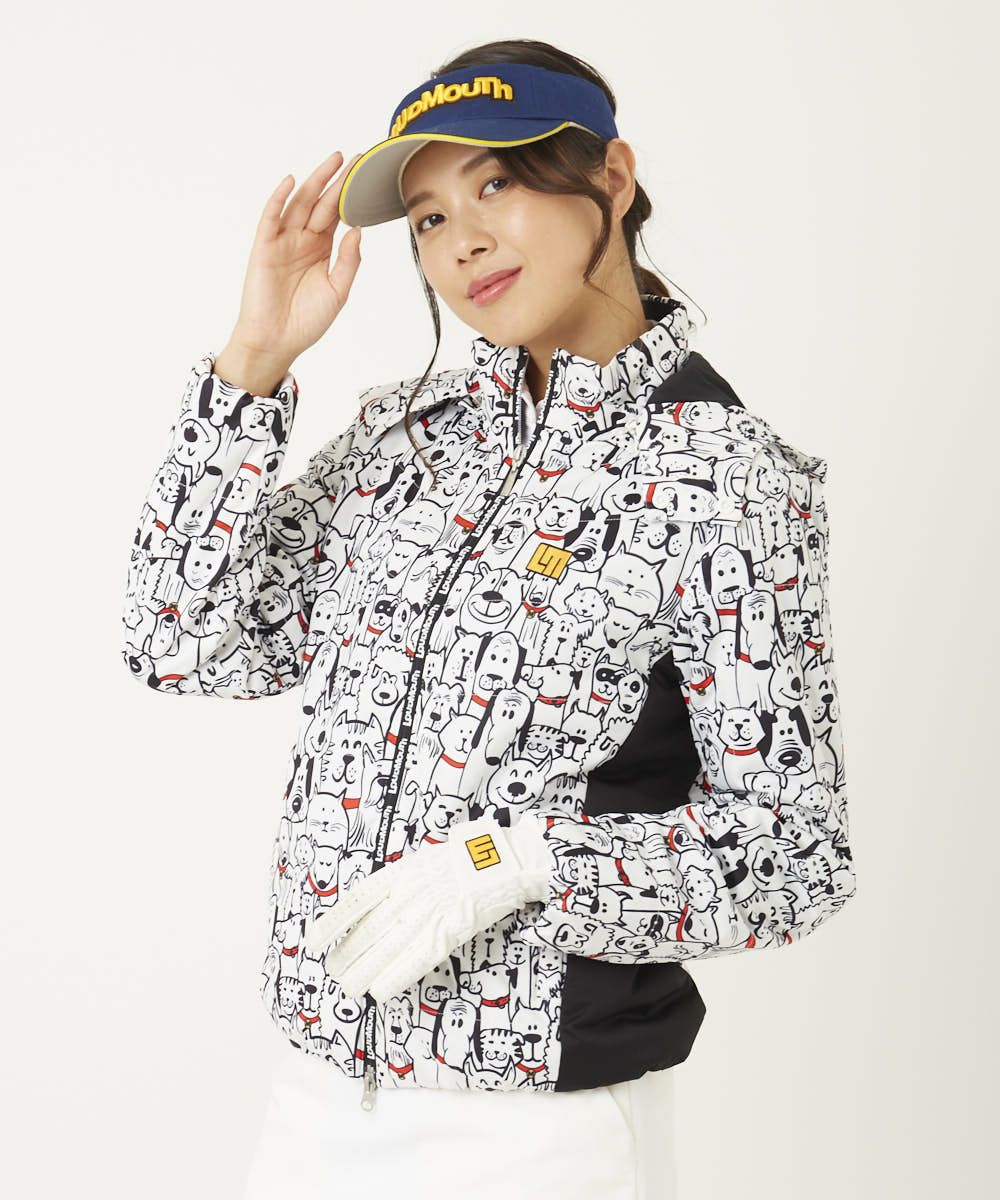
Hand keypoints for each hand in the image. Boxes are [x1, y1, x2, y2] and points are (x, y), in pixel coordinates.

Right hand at [225, 150, 364, 369]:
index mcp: (322, 249)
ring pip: (300, 204)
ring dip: (314, 182)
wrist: (278, 341)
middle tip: (354, 157)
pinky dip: (279, 199)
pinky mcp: (264, 248)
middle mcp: (303, 240)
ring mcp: (283, 241)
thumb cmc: (306, 320)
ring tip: (333, 161)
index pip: (338, 215)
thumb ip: (349, 261)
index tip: (366, 176)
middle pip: (321, 203)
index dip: (350, 196)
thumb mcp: (338, 291)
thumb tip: (358, 229)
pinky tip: (291, 182)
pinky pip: (271, 218)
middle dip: (337, 180)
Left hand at [303, 814, 551, 1001]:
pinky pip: (416, 959)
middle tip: (334, 973)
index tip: (314, 940)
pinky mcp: (448, 931)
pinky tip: (380, 991)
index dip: (333, 923)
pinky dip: (396, 976)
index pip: (357, 901)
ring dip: (363, 973)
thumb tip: (379, 906)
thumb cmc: (467, 859)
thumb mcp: (425, 861)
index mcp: (401, 873)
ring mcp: (427, 914)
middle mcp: (408, 894)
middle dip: (346, 956)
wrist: (503, 860)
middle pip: (368, 931)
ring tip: (348, 988)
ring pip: (386, 949)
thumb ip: (402, 883)